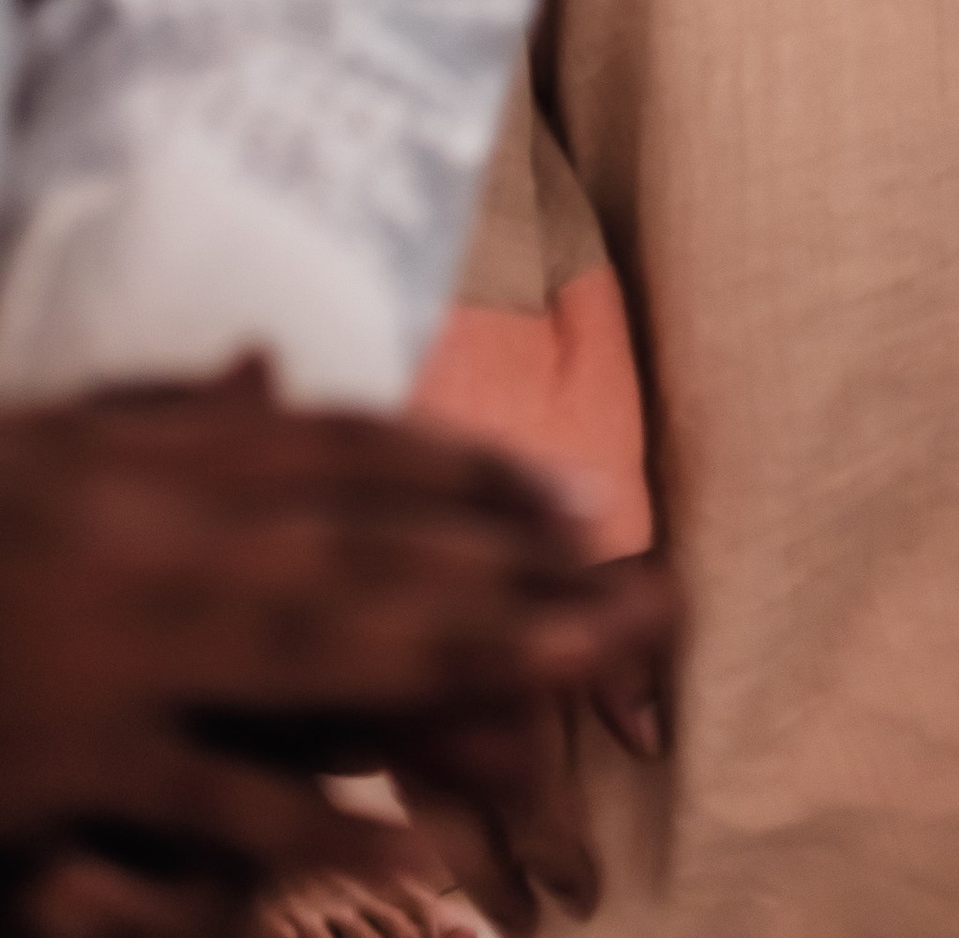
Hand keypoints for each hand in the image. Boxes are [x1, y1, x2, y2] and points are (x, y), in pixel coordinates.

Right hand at [0, 367, 667, 933]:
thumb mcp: (44, 442)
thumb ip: (163, 420)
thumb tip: (270, 371)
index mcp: (142, 455)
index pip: (338, 453)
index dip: (463, 475)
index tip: (572, 496)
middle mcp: (152, 534)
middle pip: (364, 545)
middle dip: (508, 562)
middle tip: (635, 583)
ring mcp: (116, 648)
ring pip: (324, 649)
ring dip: (466, 658)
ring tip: (583, 673)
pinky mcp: (68, 759)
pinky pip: (214, 801)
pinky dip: (316, 826)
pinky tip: (414, 851)